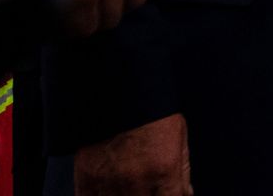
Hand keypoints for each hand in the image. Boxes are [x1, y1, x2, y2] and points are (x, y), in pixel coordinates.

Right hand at [74, 113, 189, 195]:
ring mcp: (110, 183)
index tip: (164, 194)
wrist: (117, 88)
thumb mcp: (177, 135)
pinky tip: (107, 192)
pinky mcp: (86, 179)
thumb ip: (182, 170)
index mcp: (165, 171)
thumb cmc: (151, 108)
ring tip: (128, 188)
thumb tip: (186, 194)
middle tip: (144, 187)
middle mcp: (138, 182)